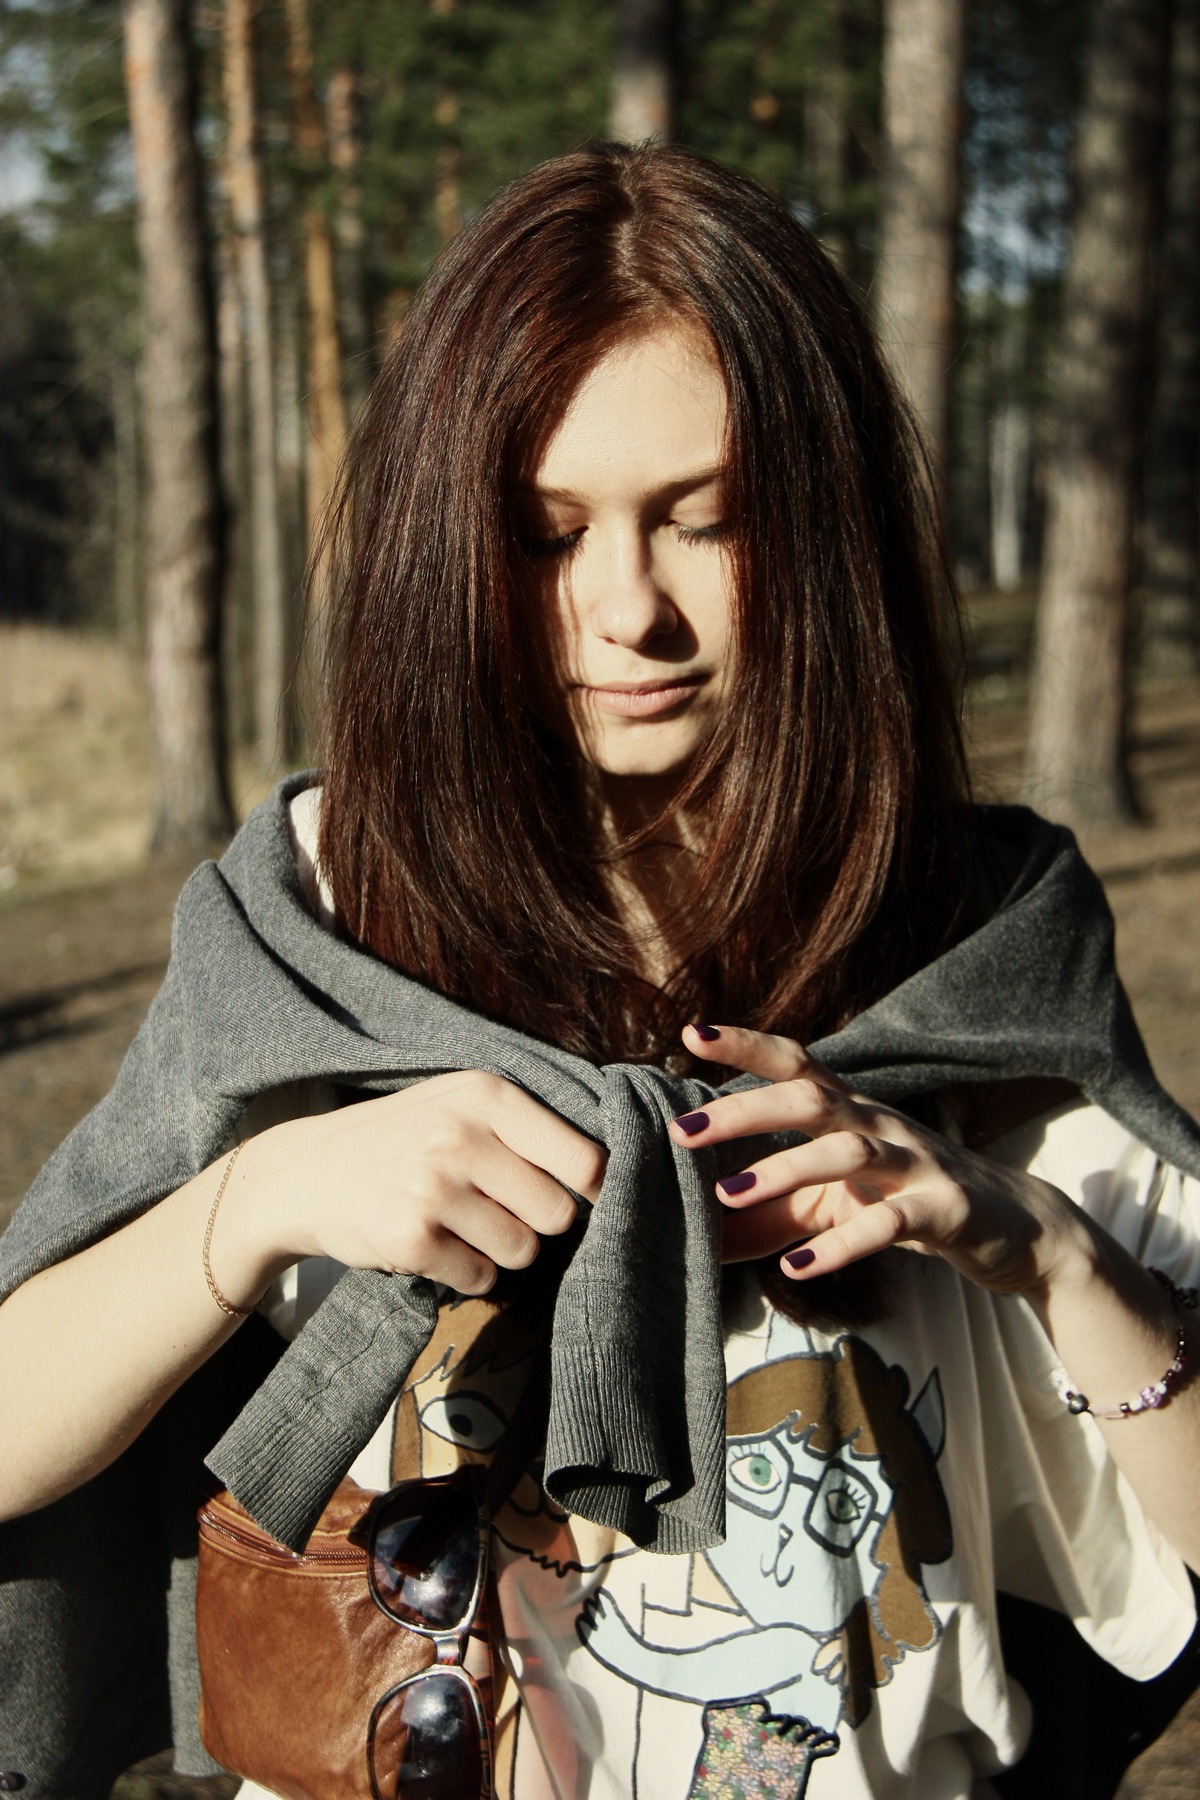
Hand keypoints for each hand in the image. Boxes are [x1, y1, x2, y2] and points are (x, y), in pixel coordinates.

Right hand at [213, 1071, 606, 1303]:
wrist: (305, 1172)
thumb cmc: (401, 1137)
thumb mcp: (458, 1102)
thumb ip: (526, 1126)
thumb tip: (610, 1171)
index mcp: (486, 1095)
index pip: (583, 1158)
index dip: (593, 1188)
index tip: (584, 1197)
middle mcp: (461, 1136)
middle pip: (559, 1213)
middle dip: (537, 1222)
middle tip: (499, 1210)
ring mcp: (433, 1189)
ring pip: (523, 1250)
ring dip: (501, 1250)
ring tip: (462, 1225)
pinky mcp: (411, 1239)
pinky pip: (480, 1278)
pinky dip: (466, 1273)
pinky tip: (435, 1245)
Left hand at [670, 1024, 1088, 1297]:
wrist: (1020, 1230)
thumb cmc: (910, 1204)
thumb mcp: (835, 1205)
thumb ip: (773, 1214)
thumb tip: (699, 1233)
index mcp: (853, 1113)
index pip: (797, 1065)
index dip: (748, 1045)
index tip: (691, 1033)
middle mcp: (881, 1126)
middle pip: (811, 1100)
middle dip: (746, 1110)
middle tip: (682, 1131)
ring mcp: (916, 1165)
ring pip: (848, 1153)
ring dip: (784, 1170)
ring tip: (727, 1196)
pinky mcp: (944, 1211)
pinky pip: (889, 1223)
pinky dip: (840, 1245)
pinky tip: (798, 1268)